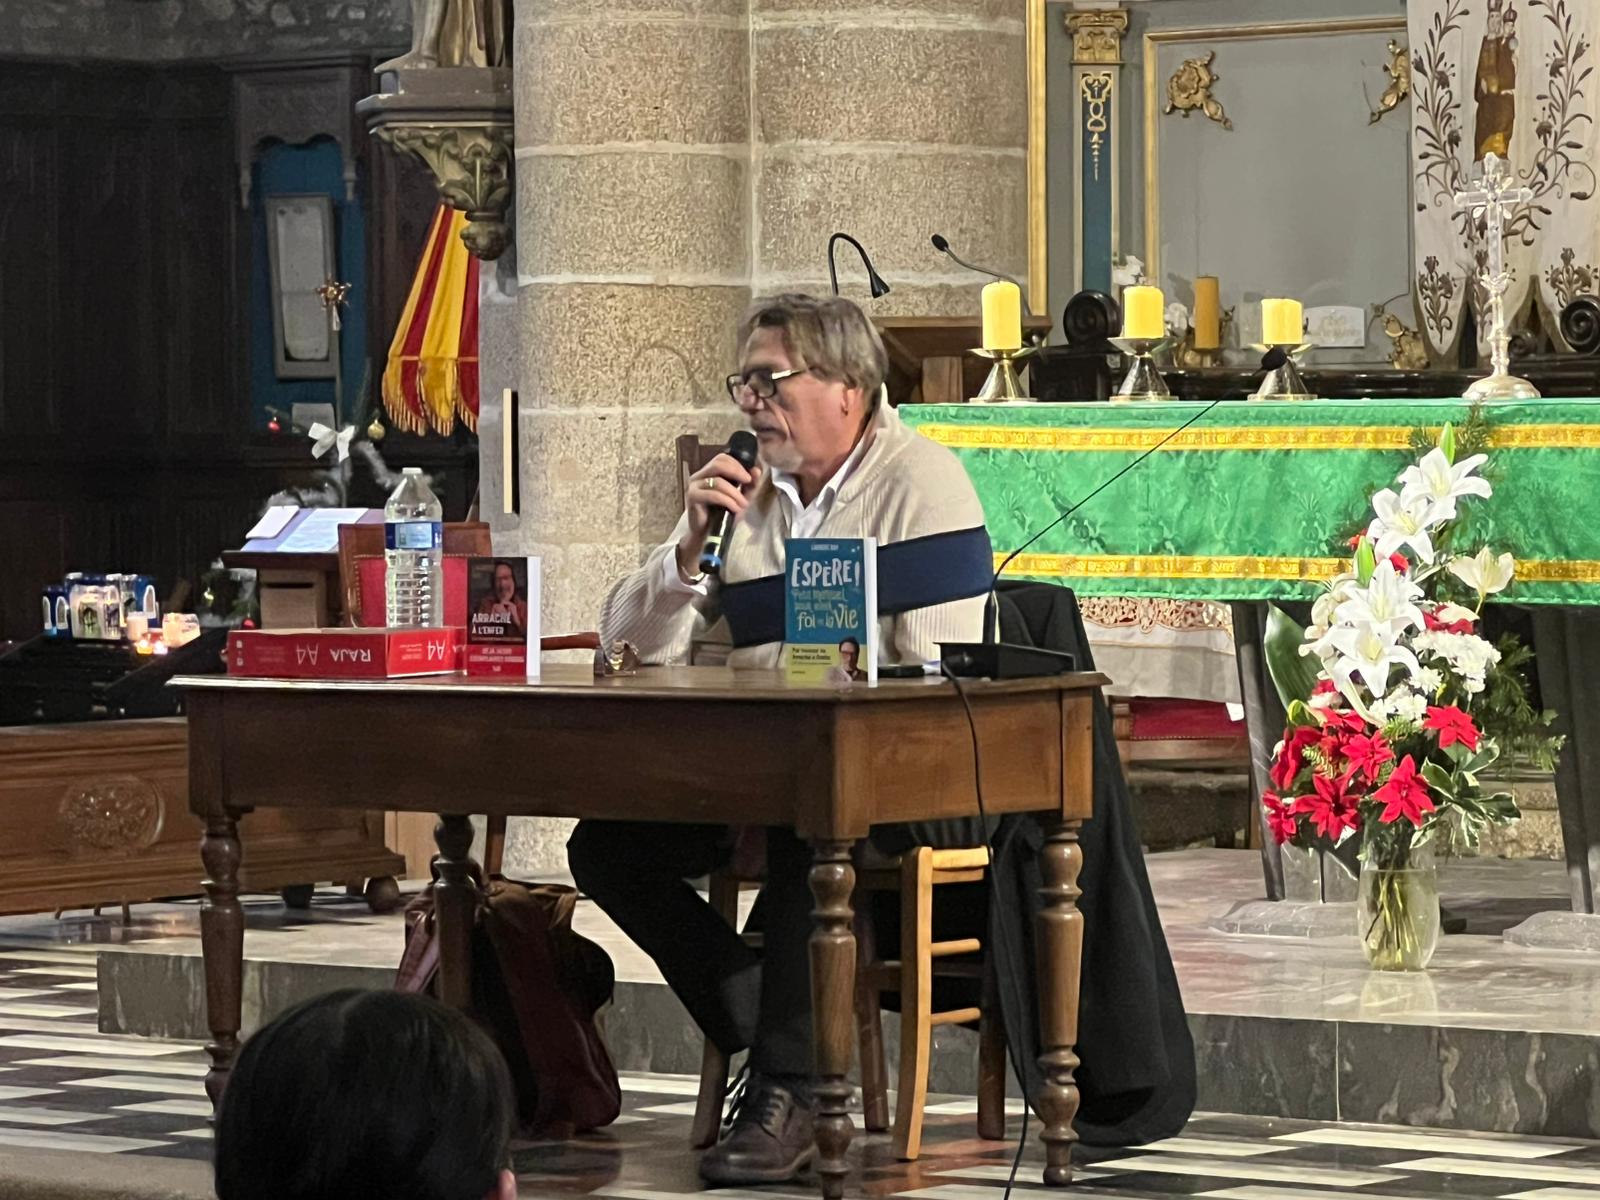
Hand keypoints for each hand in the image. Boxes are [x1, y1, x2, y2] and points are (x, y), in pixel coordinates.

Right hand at [677, 452, 762, 579]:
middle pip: (718, 463)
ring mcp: (694, 486)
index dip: (738, 464)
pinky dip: (728, 501)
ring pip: (718, 481)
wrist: (707, 535)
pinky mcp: (692, 497)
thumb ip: (749, 485)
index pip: (722, 458)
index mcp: (709, 473)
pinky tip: (736, 509)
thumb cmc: (722, 515)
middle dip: (737, 472)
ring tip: (743, 504)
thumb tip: (757, 470)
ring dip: (735, 493)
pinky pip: (713, 494)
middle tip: (749, 482)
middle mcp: (699, 476)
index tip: (750, 476)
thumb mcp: (740, 498)